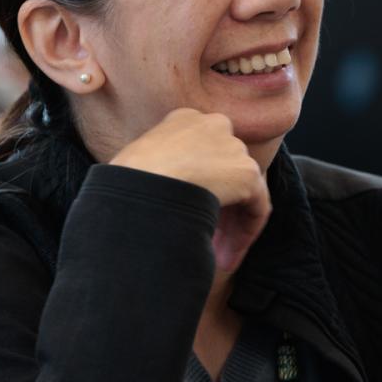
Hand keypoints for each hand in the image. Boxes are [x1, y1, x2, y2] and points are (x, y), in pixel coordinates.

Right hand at [110, 109, 270, 270]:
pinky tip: (228, 260)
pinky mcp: (247, 174)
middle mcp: (213, 126)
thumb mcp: (142, 166)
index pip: (204, 155)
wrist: (137, 187)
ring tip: (219, 261)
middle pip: (226, 173)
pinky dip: (244, 235)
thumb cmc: (124, 183)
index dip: (200, 189)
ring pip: (242, 194)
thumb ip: (165, 171)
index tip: (188, 215)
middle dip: (220, 212)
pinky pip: (256, 209)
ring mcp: (233, 148)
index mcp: (185, 121)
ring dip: (230, 229)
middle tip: (210, 245)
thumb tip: (175, 195)